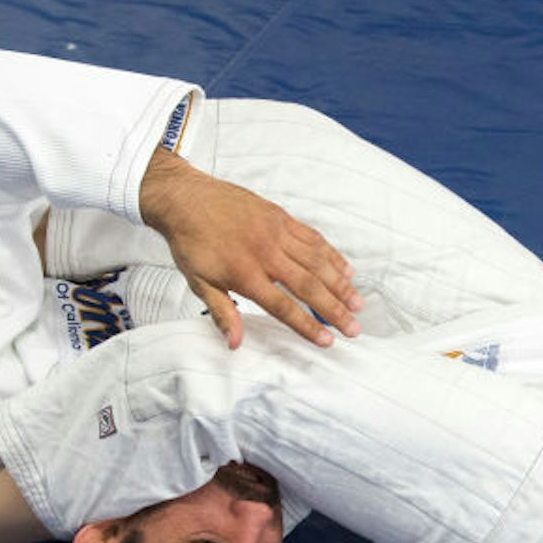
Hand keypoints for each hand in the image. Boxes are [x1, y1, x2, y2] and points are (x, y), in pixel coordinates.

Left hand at [138, 149, 361, 347]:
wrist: (185, 199)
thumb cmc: (190, 243)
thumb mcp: (199, 283)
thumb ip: (222, 313)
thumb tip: (235, 343)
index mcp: (244, 274)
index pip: (284, 306)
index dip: (308, 326)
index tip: (328, 341)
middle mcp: (265, 253)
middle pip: (309, 286)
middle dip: (335, 310)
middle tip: (354, 328)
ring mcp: (276, 233)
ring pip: (317, 261)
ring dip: (340, 284)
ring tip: (358, 303)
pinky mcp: (281, 217)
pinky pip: (312, 238)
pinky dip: (331, 255)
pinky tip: (346, 270)